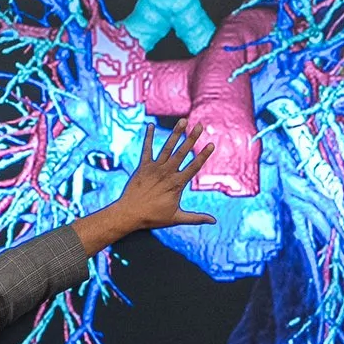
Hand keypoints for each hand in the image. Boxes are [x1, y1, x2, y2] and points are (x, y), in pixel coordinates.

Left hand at [75, 124, 216, 253]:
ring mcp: (154, 168)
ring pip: (167, 148)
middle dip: (192, 138)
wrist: (130, 213)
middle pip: (182, 152)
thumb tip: (214, 222)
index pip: (194, 167)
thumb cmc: (153, 217)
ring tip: (183, 121)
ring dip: (175, 133)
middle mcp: (167, 173)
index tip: (211, 144)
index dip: (203, 155)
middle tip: (200, 126)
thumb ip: (196, 218)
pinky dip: (148, 137)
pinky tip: (150, 125)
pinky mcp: (142, 166)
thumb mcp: (177, 218)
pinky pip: (146, 149)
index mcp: (177, 184)